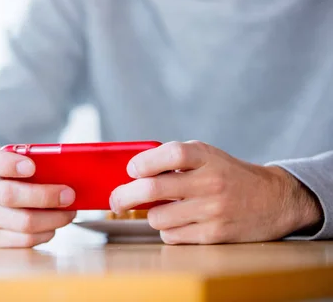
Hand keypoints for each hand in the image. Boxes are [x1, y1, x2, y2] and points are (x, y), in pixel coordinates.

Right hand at [0, 147, 76, 247]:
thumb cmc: (17, 178)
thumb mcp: (23, 163)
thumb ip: (40, 162)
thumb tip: (71, 169)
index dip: (9, 164)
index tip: (32, 167)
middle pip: (9, 195)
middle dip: (44, 196)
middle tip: (68, 195)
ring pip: (23, 222)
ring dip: (52, 218)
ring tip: (69, 212)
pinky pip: (25, 239)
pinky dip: (46, 233)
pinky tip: (54, 225)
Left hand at [110, 141, 322, 243]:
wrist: (274, 200)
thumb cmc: (228, 175)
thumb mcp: (206, 156)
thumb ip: (173, 159)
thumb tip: (131, 173)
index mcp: (205, 157)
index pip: (169, 154)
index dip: (143, 162)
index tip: (131, 170)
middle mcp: (210, 182)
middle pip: (152, 189)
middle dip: (124, 196)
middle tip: (115, 200)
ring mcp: (213, 210)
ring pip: (158, 218)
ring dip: (153, 215)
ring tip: (165, 209)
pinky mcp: (215, 235)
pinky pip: (172, 236)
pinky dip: (169, 230)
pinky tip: (180, 222)